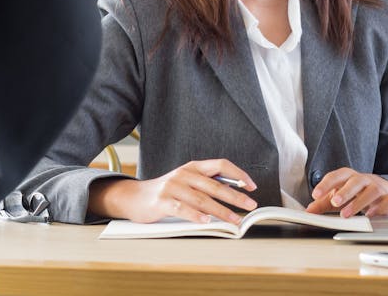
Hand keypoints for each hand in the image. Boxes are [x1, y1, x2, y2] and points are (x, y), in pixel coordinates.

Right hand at [88, 159, 256, 224]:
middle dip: (235, 196)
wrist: (135, 197)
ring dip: (221, 210)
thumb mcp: (187, 182)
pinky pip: (182, 208)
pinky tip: (206, 222)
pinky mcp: (161, 201)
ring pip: (201, 198)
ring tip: (234, 220)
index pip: (220, 164)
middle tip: (250, 206)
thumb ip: (207, 185)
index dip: (238, 174)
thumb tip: (235, 194)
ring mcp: (171, 187)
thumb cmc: (166, 192)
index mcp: (192, 167)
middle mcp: (183, 174)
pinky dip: (195, 215)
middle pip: (214, 184)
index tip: (252, 186)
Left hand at [305, 168, 387, 217]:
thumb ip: (323, 203)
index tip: (315, 194)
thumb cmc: (356, 192)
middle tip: (334, 202)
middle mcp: (364, 179)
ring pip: (371, 191)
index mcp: (348, 176)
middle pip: (355, 181)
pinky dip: (379, 208)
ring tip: (346, 214)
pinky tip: (370, 216)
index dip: (325, 184)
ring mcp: (378, 187)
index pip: (336, 176)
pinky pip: (387, 201)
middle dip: (344, 192)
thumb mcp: (338, 196)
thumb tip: (308, 211)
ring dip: (358, 203)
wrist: (382, 190)